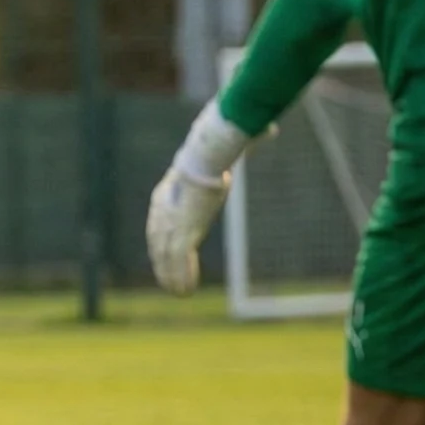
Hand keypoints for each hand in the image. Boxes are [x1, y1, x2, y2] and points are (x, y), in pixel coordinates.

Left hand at [144, 100, 254, 292]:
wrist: (205, 156)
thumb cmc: (213, 151)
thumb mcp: (221, 153)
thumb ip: (241, 147)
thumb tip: (267, 130)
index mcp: (165, 195)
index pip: (158, 224)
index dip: (160, 242)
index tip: (163, 255)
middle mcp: (163, 213)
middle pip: (157, 244)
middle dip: (162, 265)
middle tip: (168, 283)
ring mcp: (171, 224)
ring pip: (166, 258)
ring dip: (171, 277)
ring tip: (178, 293)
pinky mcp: (182, 233)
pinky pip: (178, 262)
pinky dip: (181, 277)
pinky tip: (184, 292)